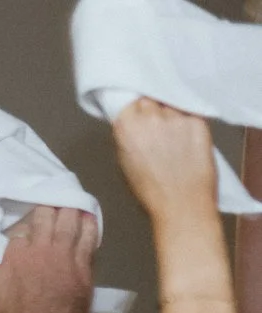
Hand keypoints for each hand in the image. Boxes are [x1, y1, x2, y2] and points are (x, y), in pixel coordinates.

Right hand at [0, 205, 97, 312]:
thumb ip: (5, 261)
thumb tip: (11, 247)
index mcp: (15, 254)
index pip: (22, 226)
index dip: (27, 219)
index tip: (30, 217)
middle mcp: (39, 249)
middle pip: (46, 215)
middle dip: (49, 206)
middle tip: (53, 200)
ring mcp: (64, 256)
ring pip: (70, 221)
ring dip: (70, 209)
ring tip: (72, 203)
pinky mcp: (83, 267)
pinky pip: (89, 237)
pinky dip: (89, 225)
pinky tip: (89, 219)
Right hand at [111, 97, 223, 227]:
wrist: (182, 203)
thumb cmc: (152, 191)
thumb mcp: (125, 163)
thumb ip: (128, 137)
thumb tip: (134, 124)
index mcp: (127, 127)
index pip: (128, 102)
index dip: (134, 110)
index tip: (136, 116)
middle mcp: (151, 117)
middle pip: (149, 100)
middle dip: (151, 109)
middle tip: (155, 127)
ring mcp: (176, 117)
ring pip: (171, 105)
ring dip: (171, 115)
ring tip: (174, 136)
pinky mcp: (198, 120)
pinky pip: (190, 113)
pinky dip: (187, 122)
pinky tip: (187, 140)